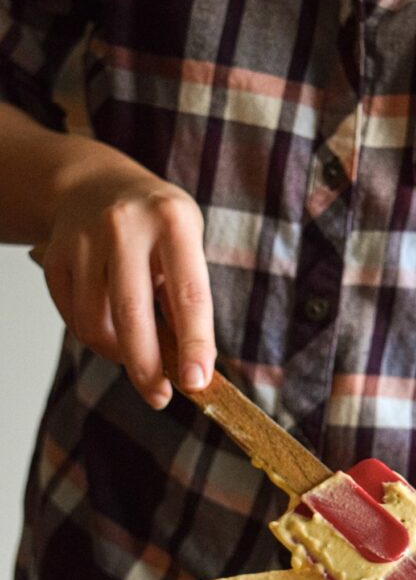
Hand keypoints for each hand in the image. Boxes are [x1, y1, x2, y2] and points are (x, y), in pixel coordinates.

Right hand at [32, 170, 215, 408]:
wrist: (94, 182)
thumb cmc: (156, 226)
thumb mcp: (187, 246)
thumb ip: (188, 301)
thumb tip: (192, 369)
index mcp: (173, 221)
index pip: (189, 294)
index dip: (194, 344)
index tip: (197, 383)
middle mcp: (125, 225)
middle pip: (132, 314)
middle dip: (147, 367)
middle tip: (159, 397)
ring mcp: (83, 238)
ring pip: (96, 324)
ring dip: (120, 353)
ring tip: (138, 351)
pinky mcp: (54, 257)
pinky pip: (74, 319)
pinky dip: (96, 336)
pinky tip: (111, 327)